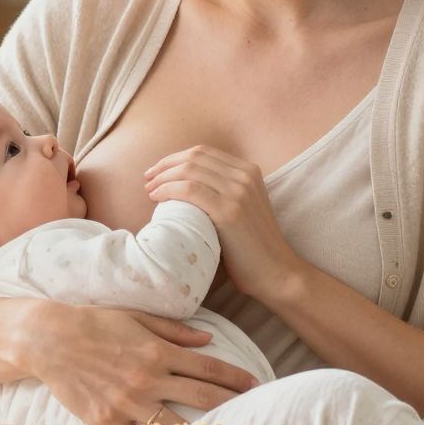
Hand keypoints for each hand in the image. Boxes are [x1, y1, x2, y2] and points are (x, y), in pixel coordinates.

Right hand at [15, 304, 259, 424]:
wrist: (48, 340)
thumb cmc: (94, 323)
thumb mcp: (136, 317)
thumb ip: (175, 331)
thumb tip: (209, 339)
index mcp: (157, 352)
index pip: (208, 369)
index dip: (236, 379)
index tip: (255, 385)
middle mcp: (147, 380)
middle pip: (202, 399)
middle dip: (231, 406)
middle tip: (253, 413)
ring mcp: (126, 404)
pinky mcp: (106, 422)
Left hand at [145, 145, 307, 302]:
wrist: (276, 272)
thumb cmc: (252, 248)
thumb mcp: (242, 208)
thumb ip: (222, 192)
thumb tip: (184, 187)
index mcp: (249, 171)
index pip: (203, 152)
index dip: (175, 158)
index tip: (157, 171)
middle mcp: (245, 176)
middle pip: (195, 157)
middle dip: (165, 165)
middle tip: (147, 179)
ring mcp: (239, 192)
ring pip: (190, 170)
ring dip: (163, 177)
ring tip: (149, 189)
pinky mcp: (230, 211)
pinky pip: (190, 190)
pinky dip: (168, 190)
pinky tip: (157, 198)